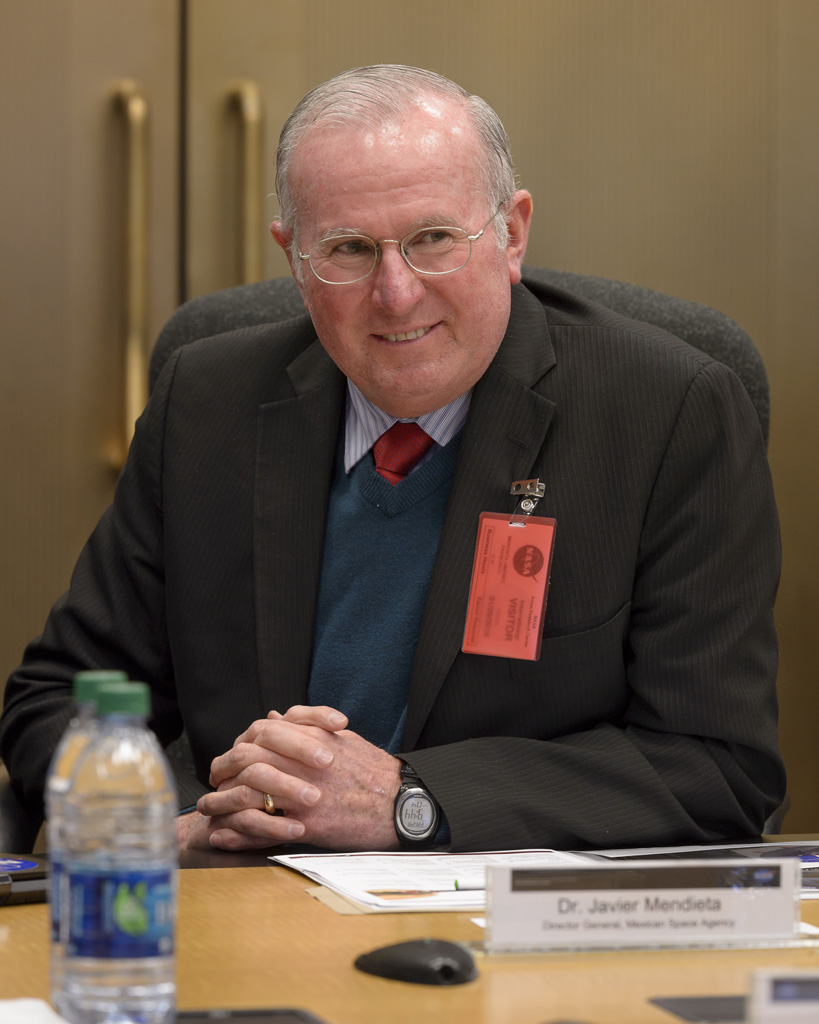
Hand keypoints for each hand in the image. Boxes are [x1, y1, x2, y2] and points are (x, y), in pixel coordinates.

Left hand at [195, 705, 401, 851]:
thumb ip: (308, 726)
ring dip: (222, 802)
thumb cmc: (374, 772)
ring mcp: (304, 794)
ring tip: (208, 809)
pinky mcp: (309, 825)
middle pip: (247, 758)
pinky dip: (237, 834)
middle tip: (213, 780)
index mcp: (312, 738)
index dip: (240, 744)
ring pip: (248, 793)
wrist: (401, 804)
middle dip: (222, 769)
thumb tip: (277, 716)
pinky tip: (223, 836)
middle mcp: (304, 762)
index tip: (230, 756)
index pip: (262, 733)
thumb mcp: (342, 739)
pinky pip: (263, 829)